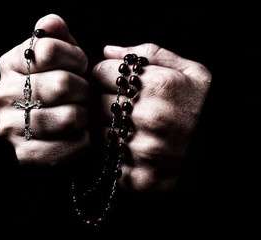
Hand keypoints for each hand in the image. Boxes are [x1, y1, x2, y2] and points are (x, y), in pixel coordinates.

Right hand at [0, 14, 89, 165]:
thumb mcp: (61, 56)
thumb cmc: (63, 87)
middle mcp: (2, 95)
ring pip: (69, 117)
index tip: (80, 68)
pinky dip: (83, 141)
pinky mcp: (24, 155)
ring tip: (82, 115)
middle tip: (84, 96)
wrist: (58, 130)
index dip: (77, 59)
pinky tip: (80, 136)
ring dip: (85, 116)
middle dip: (84, 90)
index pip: (50, 49)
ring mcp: (9, 127)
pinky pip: (68, 147)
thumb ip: (56, 35)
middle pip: (63, 85)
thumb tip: (52, 23)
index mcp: (9, 64)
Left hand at [91, 43, 211, 191]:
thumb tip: (108, 50)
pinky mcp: (140, 179)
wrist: (225, 151)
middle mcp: (148, 119)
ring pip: (96, 133)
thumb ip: (150, 53)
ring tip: (127, 127)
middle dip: (101, 101)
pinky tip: (130, 148)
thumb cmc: (206, 108)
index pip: (99, 73)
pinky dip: (111, 154)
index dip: (103, 76)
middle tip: (119, 105)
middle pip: (94, 103)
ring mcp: (143, 151)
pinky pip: (106, 161)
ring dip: (105, 128)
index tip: (112, 82)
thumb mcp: (192, 72)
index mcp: (159, 86)